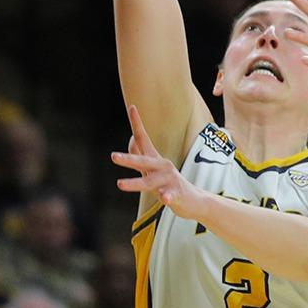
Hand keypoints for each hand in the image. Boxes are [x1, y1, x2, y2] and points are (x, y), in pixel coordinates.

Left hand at [111, 105, 207, 220]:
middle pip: (143, 161)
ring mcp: (169, 180)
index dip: (137, 123)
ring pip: (149, 182)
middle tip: (113, 156)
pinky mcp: (176, 194)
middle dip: (128, 159)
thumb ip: (142, 156)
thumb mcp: (154, 170)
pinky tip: (164, 198)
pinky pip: (170, 196)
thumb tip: (131, 140)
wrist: (194, 200)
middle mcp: (162, 166)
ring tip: (119, 184)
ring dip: (134, 183)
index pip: (144, 139)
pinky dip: (167, 196)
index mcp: (155, 159)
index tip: (132, 107)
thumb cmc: (169, 184)